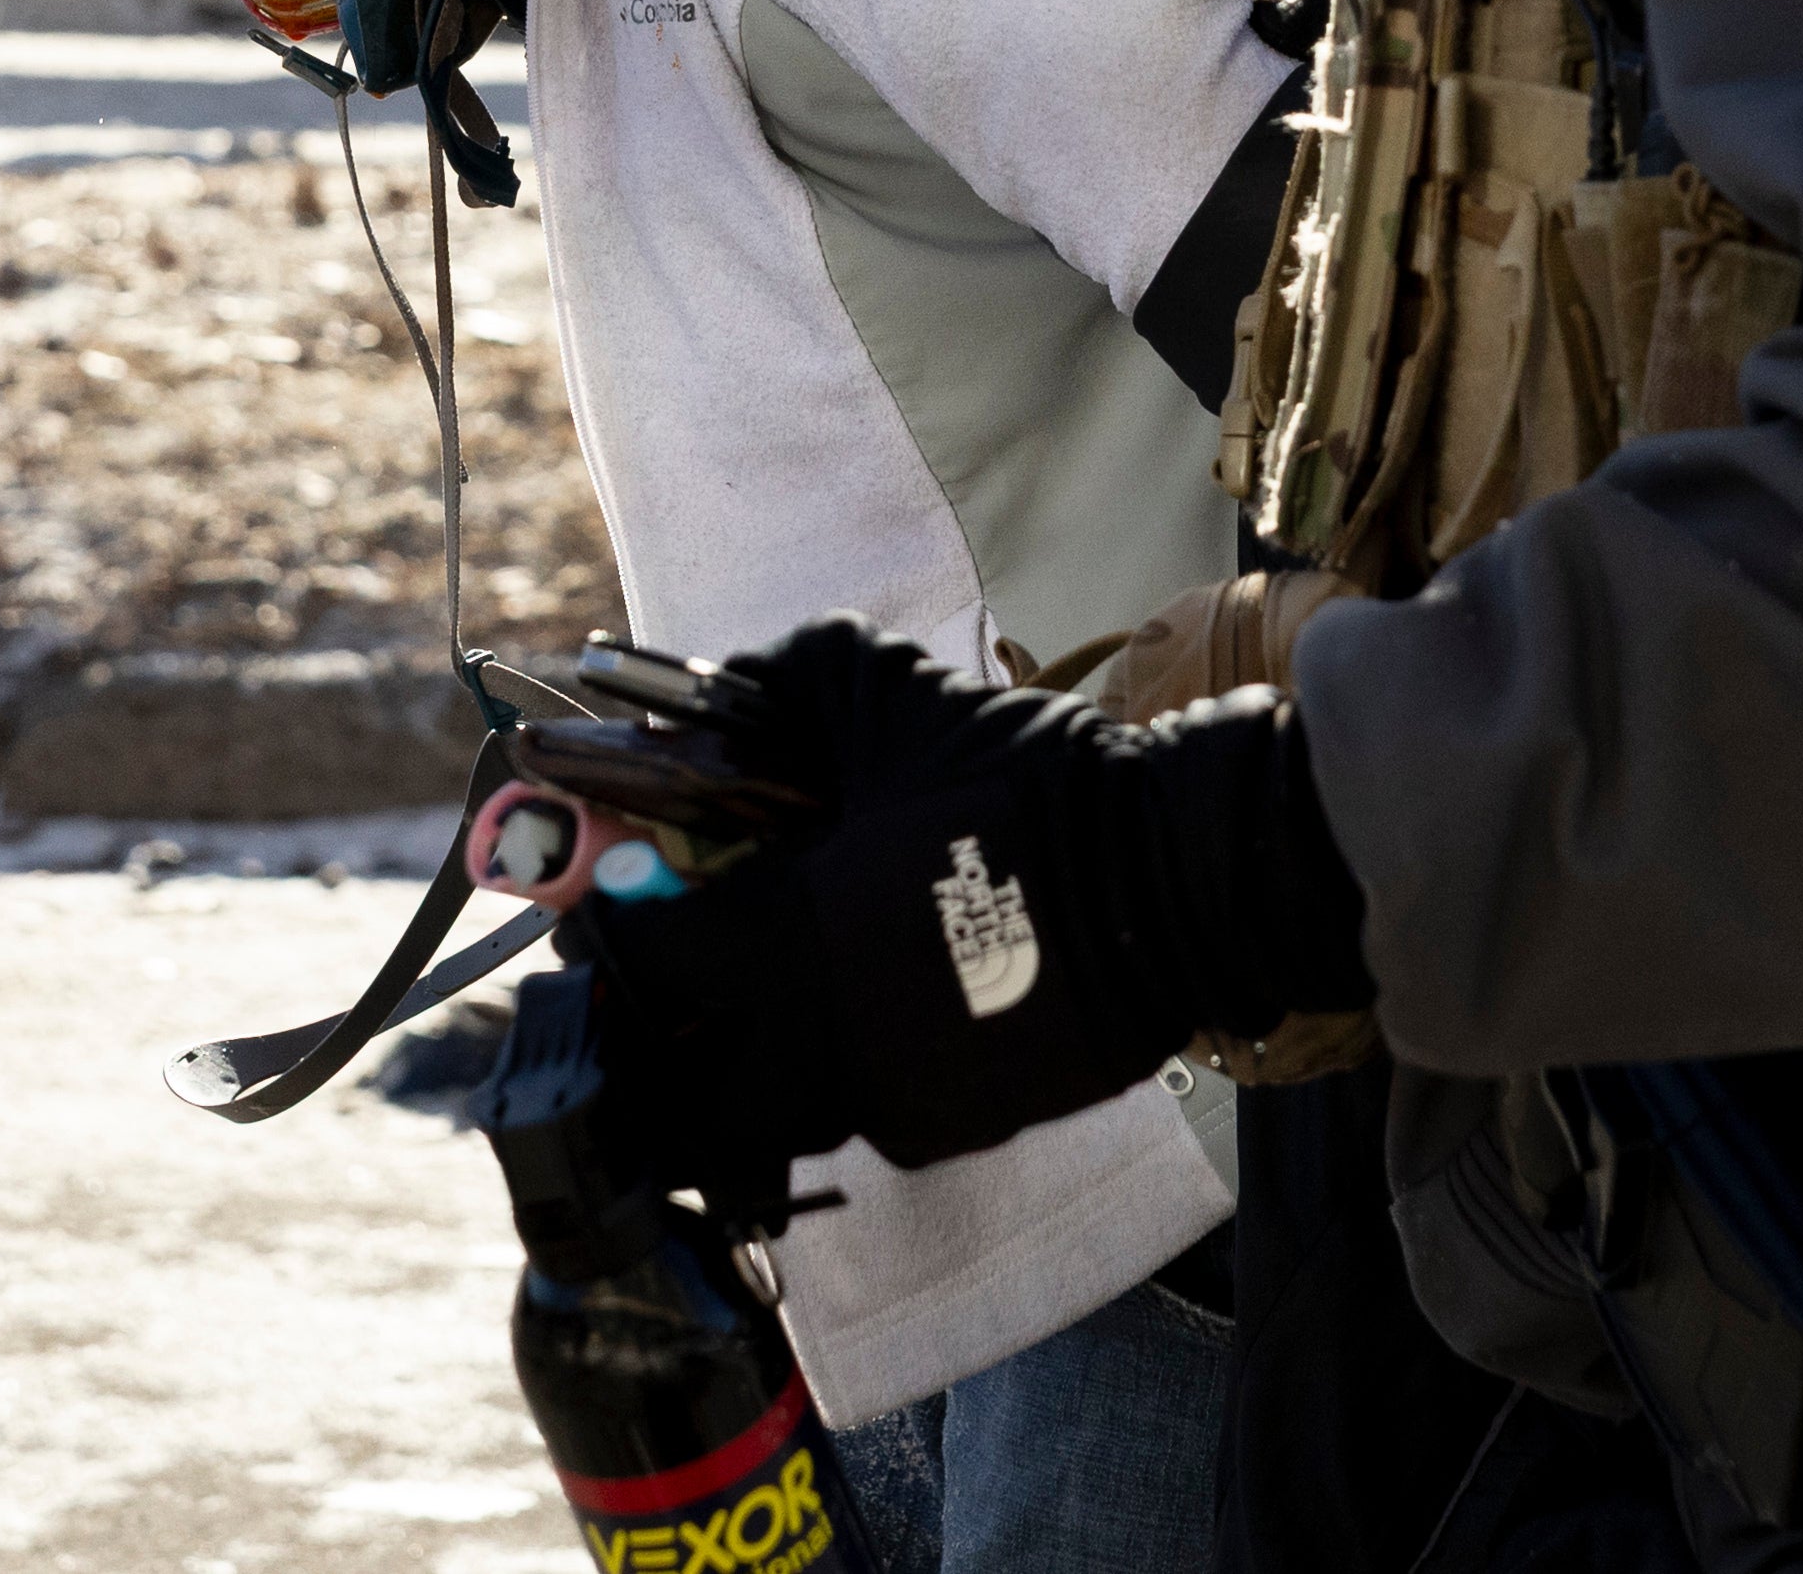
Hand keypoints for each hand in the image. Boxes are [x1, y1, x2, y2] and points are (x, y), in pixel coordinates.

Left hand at [572, 616, 1370, 1202]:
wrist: (1176, 885)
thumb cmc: (1032, 793)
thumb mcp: (901, 707)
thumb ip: (799, 681)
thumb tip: (737, 675)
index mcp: (788, 942)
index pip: (646, 967)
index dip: (626, 932)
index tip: (635, 905)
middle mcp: (823, 1043)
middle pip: (697, 1078)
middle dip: (686, 1031)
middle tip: (704, 972)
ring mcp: (894, 1099)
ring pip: (787, 1107)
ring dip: (771, 1059)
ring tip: (802, 991)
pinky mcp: (958, 1126)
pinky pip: (872, 1115)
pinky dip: (861, 1074)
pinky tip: (897, 1005)